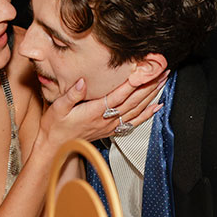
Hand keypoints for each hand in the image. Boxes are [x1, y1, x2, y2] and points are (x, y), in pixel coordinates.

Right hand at [39, 72, 168, 148]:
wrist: (54, 147)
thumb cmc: (55, 127)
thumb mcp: (58, 108)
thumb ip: (71, 94)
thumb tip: (82, 81)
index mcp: (94, 111)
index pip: (119, 95)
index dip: (134, 82)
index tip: (145, 70)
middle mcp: (105, 119)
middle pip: (133, 101)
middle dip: (149, 85)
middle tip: (162, 72)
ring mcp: (110, 126)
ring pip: (136, 110)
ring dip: (151, 96)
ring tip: (162, 82)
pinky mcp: (110, 130)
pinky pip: (133, 122)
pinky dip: (147, 114)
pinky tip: (156, 107)